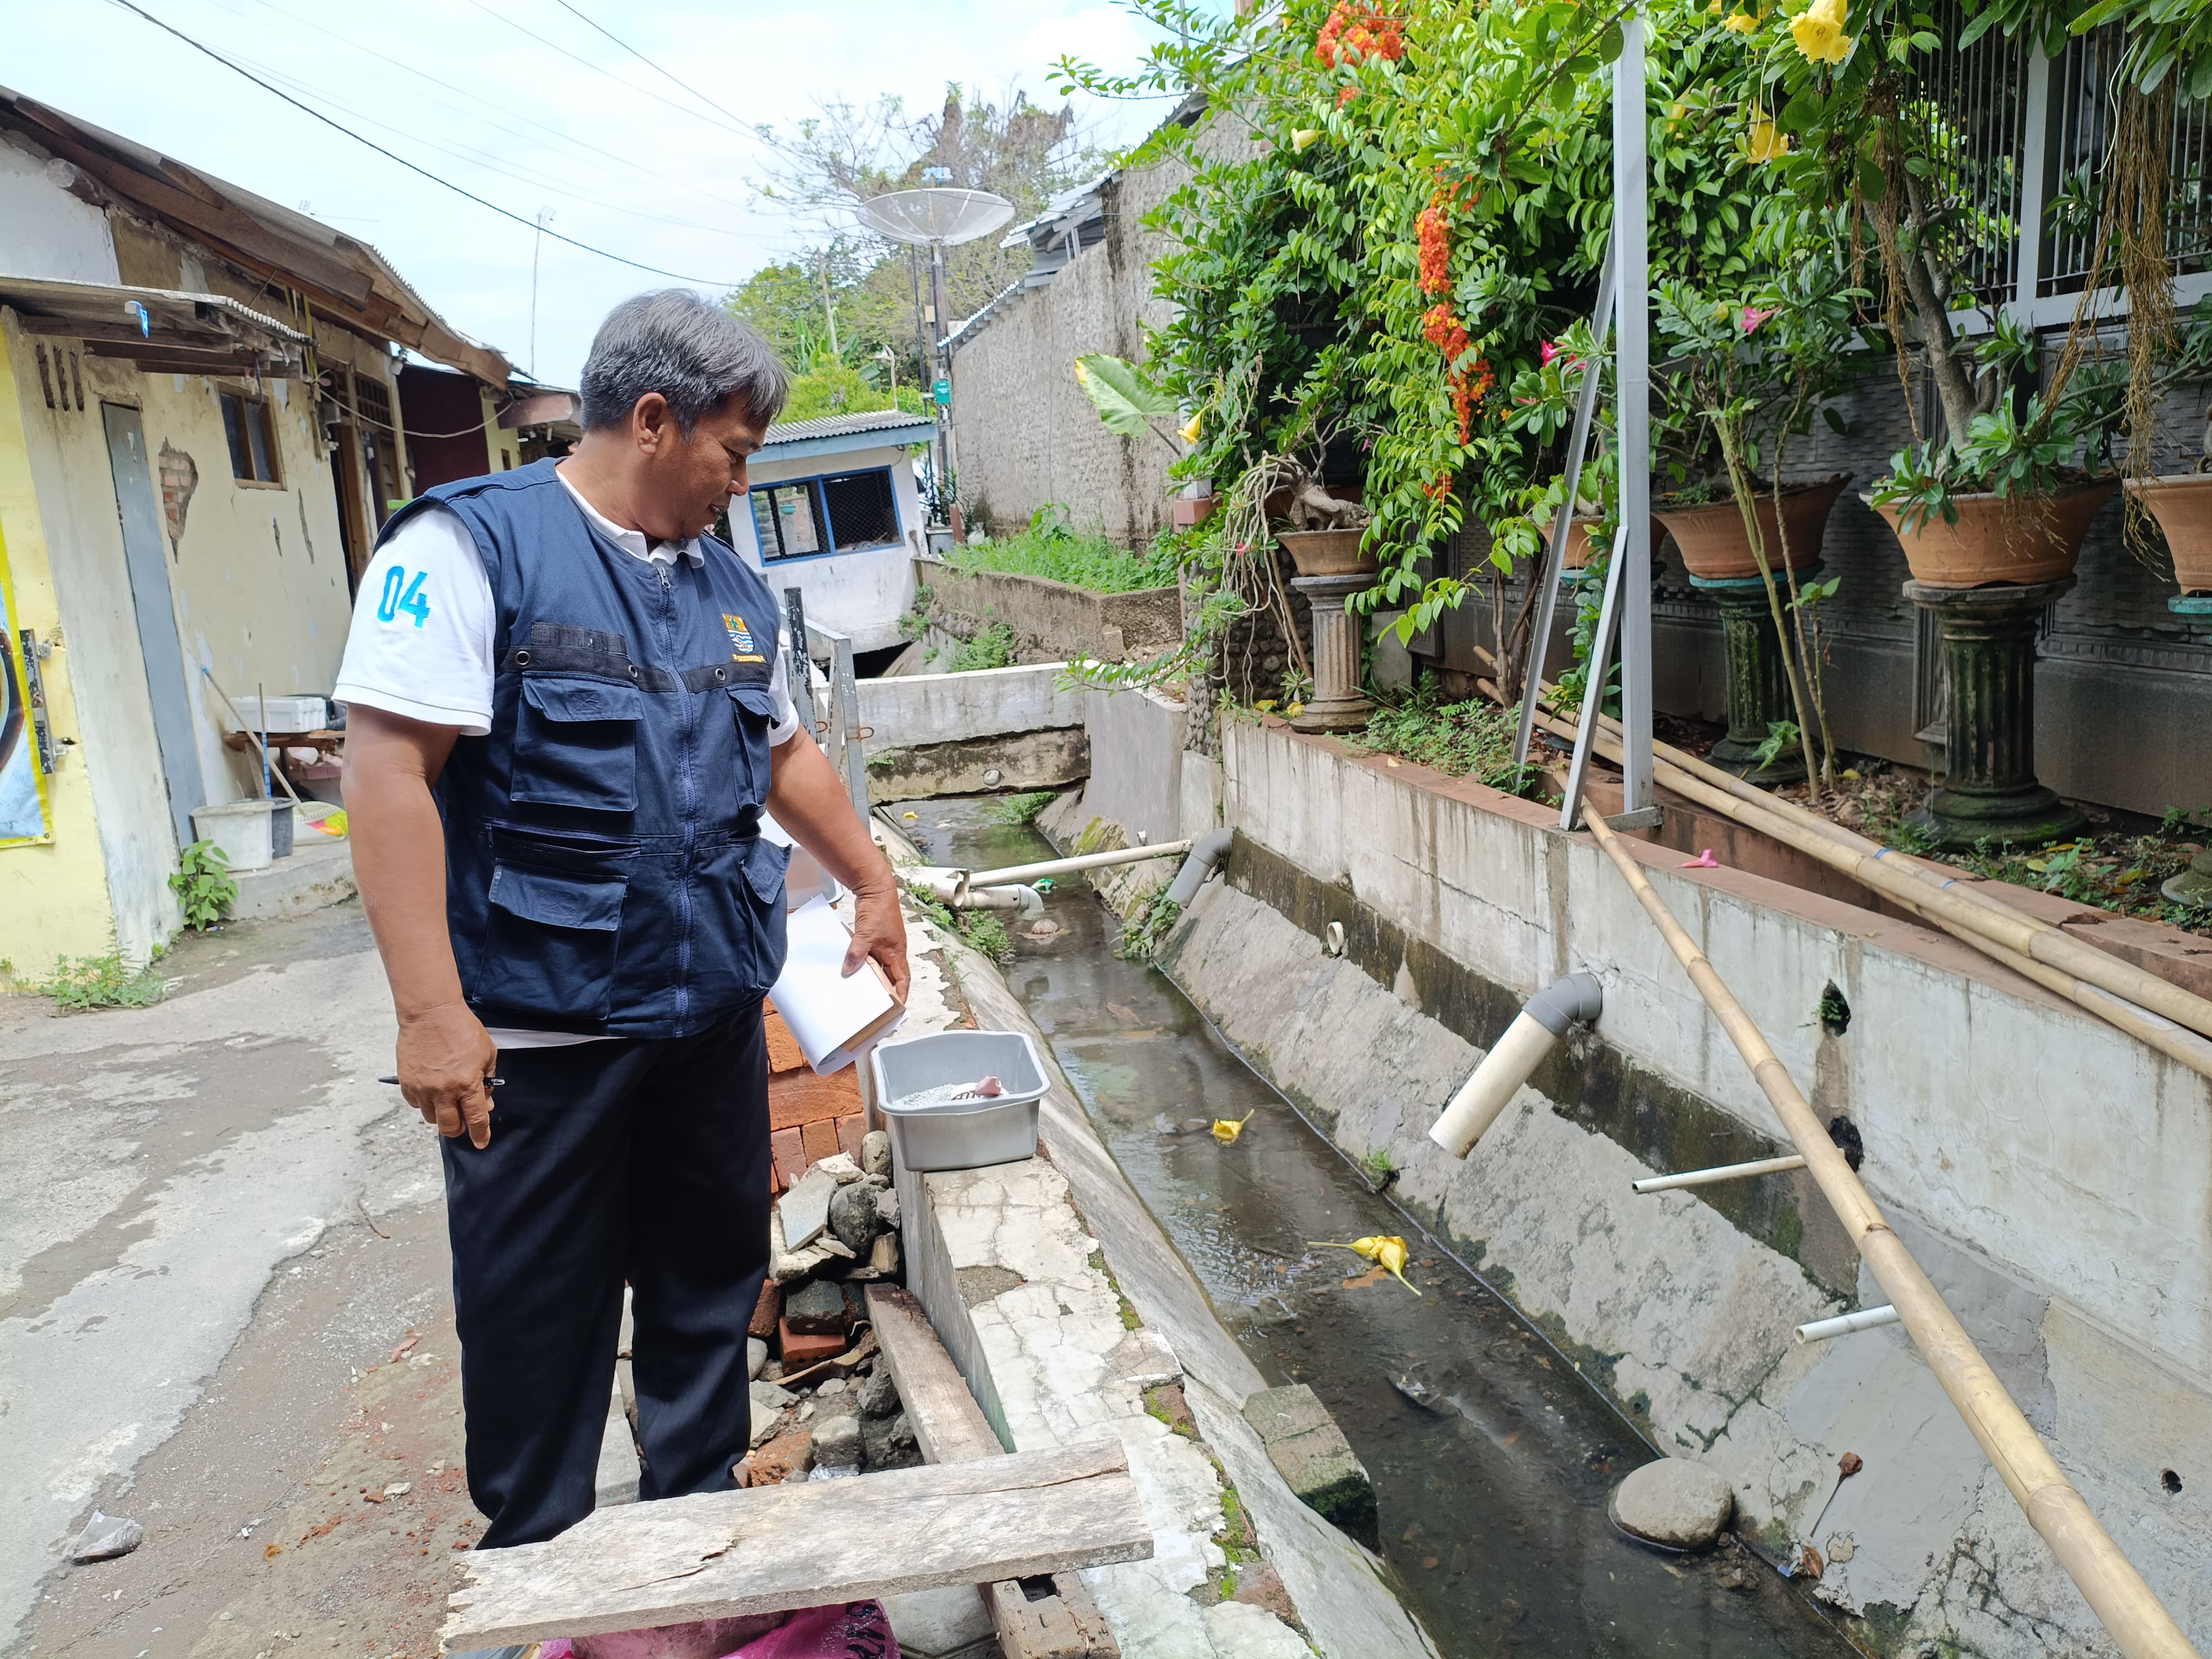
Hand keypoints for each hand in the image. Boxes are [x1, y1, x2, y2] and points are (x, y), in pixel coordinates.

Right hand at [396, 1001, 499, 1148]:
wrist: (430, 1013)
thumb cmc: (462, 1029)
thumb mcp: (487, 1053)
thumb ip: (487, 1081)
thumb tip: (486, 1102)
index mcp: (467, 1083)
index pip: (475, 1119)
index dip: (480, 1134)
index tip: (481, 1143)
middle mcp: (443, 1090)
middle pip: (449, 1127)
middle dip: (458, 1129)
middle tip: (461, 1120)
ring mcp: (422, 1088)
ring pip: (431, 1118)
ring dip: (441, 1114)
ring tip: (446, 1098)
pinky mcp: (406, 1083)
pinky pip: (416, 1104)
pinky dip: (425, 1102)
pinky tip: (432, 1088)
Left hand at [844, 881, 910, 1002]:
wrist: (875, 888)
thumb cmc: (880, 909)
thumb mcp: (866, 935)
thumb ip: (857, 954)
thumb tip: (849, 969)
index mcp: (897, 952)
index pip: (903, 978)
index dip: (901, 992)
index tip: (898, 1006)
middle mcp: (892, 949)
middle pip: (890, 974)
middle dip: (885, 987)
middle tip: (876, 1002)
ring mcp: (883, 943)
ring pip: (878, 964)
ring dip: (872, 974)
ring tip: (862, 987)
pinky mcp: (874, 937)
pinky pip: (869, 954)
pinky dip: (863, 961)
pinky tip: (853, 966)